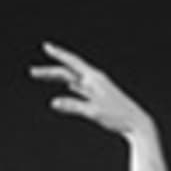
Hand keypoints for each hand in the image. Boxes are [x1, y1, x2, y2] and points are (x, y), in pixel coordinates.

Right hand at [34, 41, 154, 141]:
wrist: (137, 123)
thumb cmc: (118, 116)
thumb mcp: (93, 111)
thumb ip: (73, 106)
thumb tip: (54, 102)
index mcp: (95, 78)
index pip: (72, 63)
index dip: (59, 54)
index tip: (46, 47)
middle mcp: (95, 80)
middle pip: (68, 72)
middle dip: (50, 72)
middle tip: (33, 72)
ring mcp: (98, 88)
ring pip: (74, 80)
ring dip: (59, 78)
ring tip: (44, 76)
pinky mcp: (100, 97)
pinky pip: (81, 89)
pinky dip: (72, 86)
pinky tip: (69, 87)